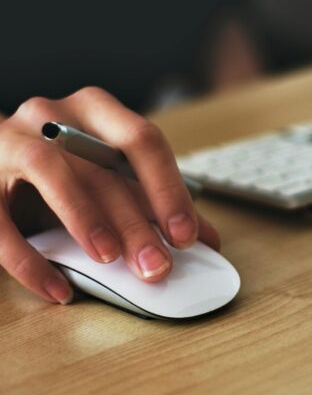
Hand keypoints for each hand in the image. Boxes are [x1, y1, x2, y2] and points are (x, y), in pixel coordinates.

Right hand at [0, 87, 218, 304]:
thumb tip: (205, 238)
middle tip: (157, 264)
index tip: (186, 234)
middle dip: (136, 220)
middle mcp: (54, 116)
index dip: (168, 188)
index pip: (142, 140)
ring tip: (111, 260)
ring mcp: (11, 141)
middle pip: (103, 166)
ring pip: (53, 175)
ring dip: (86, 220)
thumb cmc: (63, 165)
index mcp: (96, 110)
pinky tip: (58, 289)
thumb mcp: (107, 173)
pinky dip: (29, 259)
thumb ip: (152, 200)